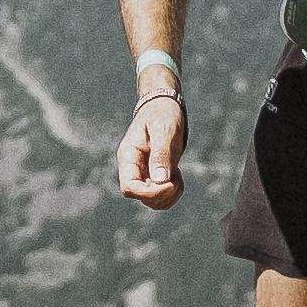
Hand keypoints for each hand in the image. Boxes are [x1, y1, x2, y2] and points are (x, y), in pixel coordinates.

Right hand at [116, 89, 185, 207]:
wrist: (165, 106)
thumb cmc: (163, 114)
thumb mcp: (163, 130)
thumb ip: (161, 154)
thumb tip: (160, 181)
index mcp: (128, 156)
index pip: (129, 187)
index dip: (148, 192)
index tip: (169, 183)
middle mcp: (133, 168)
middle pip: (141, 197)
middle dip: (162, 193)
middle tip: (177, 176)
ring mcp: (144, 173)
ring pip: (152, 200)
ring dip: (168, 195)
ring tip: (178, 174)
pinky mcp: (155, 175)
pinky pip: (161, 195)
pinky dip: (173, 192)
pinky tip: (178, 175)